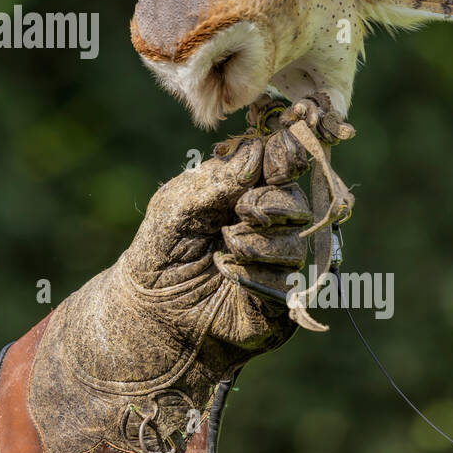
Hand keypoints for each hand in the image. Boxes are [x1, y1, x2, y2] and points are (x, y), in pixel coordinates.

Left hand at [0, 133, 313, 452]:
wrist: (152, 317)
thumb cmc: (160, 254)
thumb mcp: (175, 207)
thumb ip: (214, 180)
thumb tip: (257, 149)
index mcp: (249, 188)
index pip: (284, 158)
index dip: (293, 145)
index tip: (292, 135)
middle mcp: (274, 219)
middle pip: (300, 195)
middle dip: (270, 201)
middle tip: (239, 212)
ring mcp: (283, 258)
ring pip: (298, 236)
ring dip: (258, 239)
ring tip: (224, 249)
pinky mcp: (287, 297)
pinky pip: (290, 276)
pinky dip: (257, 271)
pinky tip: (229, 274)